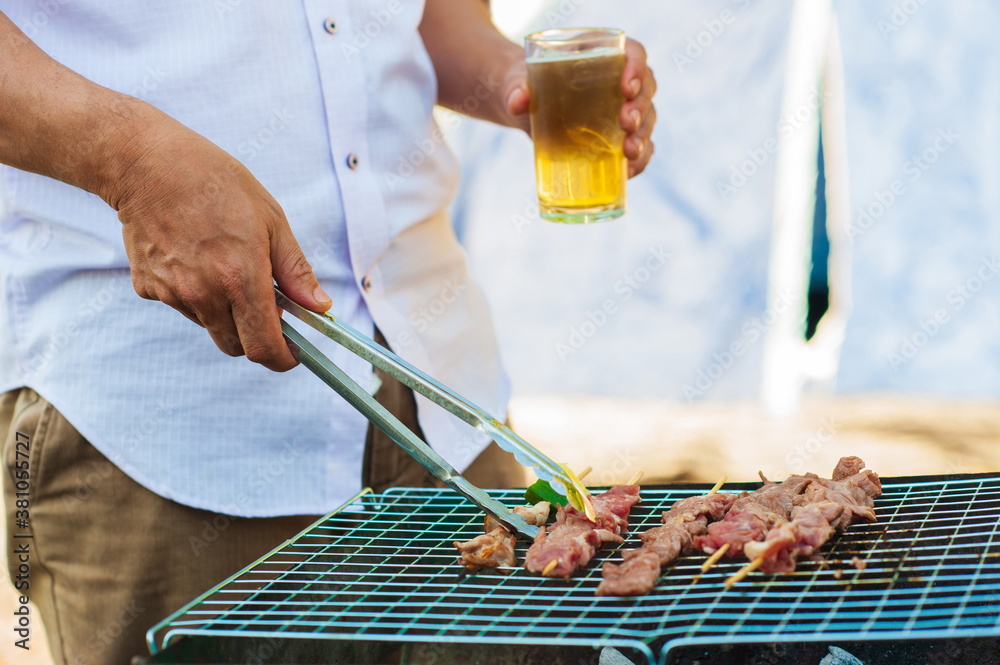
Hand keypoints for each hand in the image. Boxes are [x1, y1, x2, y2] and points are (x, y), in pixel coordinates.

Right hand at [105, 103, 329, 371]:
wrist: (145, 163)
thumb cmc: (216, 184)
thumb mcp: (271, 219)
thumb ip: (296, 271)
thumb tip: (321, 309)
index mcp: (240, 278)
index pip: (264, 348)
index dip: (283, 358)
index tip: (295, 352)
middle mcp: (204, 294)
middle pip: (237, 346)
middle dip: (256, 336)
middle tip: (267, 304)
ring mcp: (172, 294)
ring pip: (210, 326)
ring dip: (226, 313)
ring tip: (225, 264)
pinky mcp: (149, 288)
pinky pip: (182, 306)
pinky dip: (196, 295)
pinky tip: (194, 257)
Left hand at [504, 37, 656, 177]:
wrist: (523, 108)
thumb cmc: (524, 84)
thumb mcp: (517, 82)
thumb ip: (515, 88)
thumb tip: (517, 103)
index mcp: (601, 54)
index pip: (632, 52)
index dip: (636, 67)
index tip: (626, 87)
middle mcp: (619, 80)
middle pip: (645, 88)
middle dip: (640, 108)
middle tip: (627, 123)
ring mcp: (621, 110)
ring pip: (646, 119)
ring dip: (644, 136)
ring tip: (630, 152)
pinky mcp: (617, 136)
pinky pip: (638, 146)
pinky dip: (639, 159)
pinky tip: (630, 171)